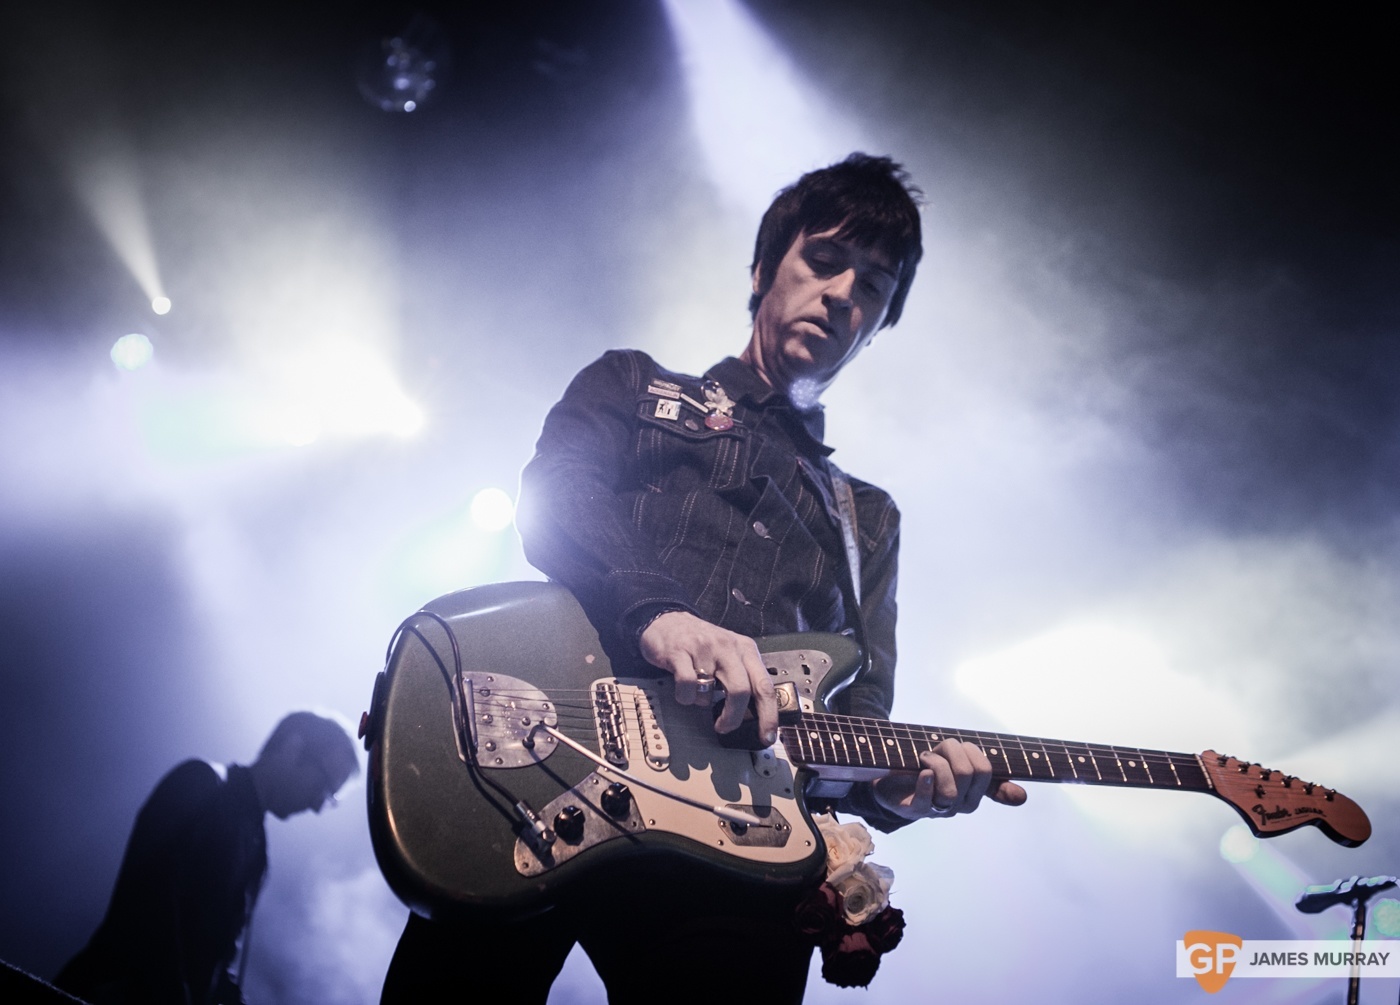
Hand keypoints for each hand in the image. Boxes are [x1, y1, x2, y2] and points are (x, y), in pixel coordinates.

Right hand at [639, 611, 777, 743]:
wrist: (667, 620)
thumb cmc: (701, 644)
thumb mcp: (730, 655)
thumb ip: (744, 678)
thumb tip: (755, 715)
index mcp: (745, 649)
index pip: (764, 686)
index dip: (768, 715)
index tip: (767, 736)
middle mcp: (727, 647)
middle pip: (740, 691)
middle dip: (733, 717)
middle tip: (725, 727)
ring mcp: (703, 649)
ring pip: (709, 692)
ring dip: (702, 702)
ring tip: (698, 692)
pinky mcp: (679, 653)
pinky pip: (687, 686)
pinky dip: (685, 697)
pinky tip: (684, 689)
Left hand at [870, 739, 1027, 820]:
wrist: (889, 782)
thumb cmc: (926, 770)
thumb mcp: (954, 765)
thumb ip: (981, 769)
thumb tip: (1022, 798)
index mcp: (974, 792)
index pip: (990, 776)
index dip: (991, 769)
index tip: (992, 768)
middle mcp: (960, 804)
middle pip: (970, 772)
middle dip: (952, 750)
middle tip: (938, 748)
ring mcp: (939, 809)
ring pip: (951, 787)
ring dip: (935, 761)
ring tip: (924, 757)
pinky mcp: (916, 811)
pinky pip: (928, 800)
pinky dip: (927, 782)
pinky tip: (924, 772)